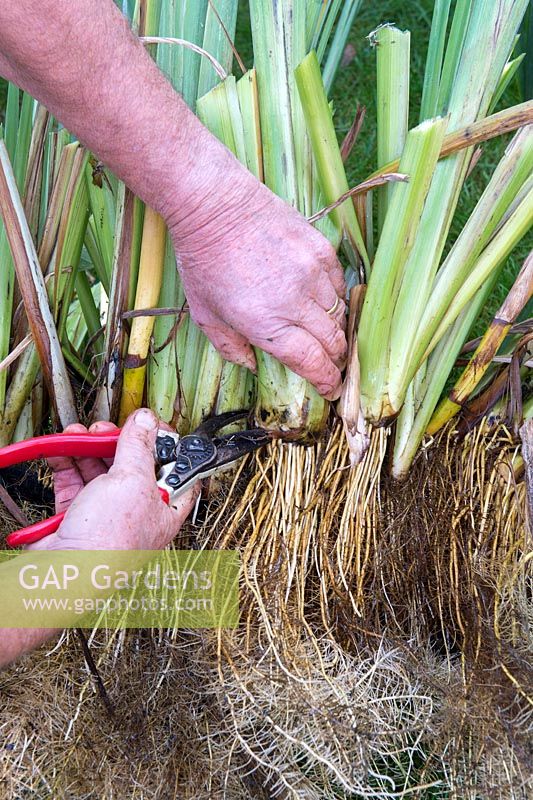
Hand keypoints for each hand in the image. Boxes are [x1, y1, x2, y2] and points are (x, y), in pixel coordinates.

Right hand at [28, 409, 197, 550]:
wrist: (62, 572)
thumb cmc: (108, 542)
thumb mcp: (132, 480)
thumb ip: (139, 445)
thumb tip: (146, 421)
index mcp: (165, 509)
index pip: (175, 472)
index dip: (167, 447)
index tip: (154, 427)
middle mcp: (138, 513)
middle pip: (133, 466)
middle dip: (118, 442)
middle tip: (106, 430)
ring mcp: (105, 515)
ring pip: (101, 470)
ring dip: (89, 448)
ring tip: (80, 435)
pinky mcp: (76, 516)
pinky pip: (74, 481)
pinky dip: (68, 461)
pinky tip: (62, 448)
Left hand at [169, 174, 346, 400]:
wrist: (214, 204)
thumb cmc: (203, 261)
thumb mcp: (205, 314)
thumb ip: (231, 348)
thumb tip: (255, 367)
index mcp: (266, 325)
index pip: (312, 362)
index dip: (327, 380)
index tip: (331, 389)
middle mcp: (295, 302)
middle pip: (334, 342)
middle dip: (335, 359)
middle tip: (330, 364)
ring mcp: (312, 273)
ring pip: (340, 313)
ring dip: (336, 329)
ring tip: (325, 333)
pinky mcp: (321, 249)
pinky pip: (339, 283)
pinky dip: (334, 297)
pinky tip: (320, 300)